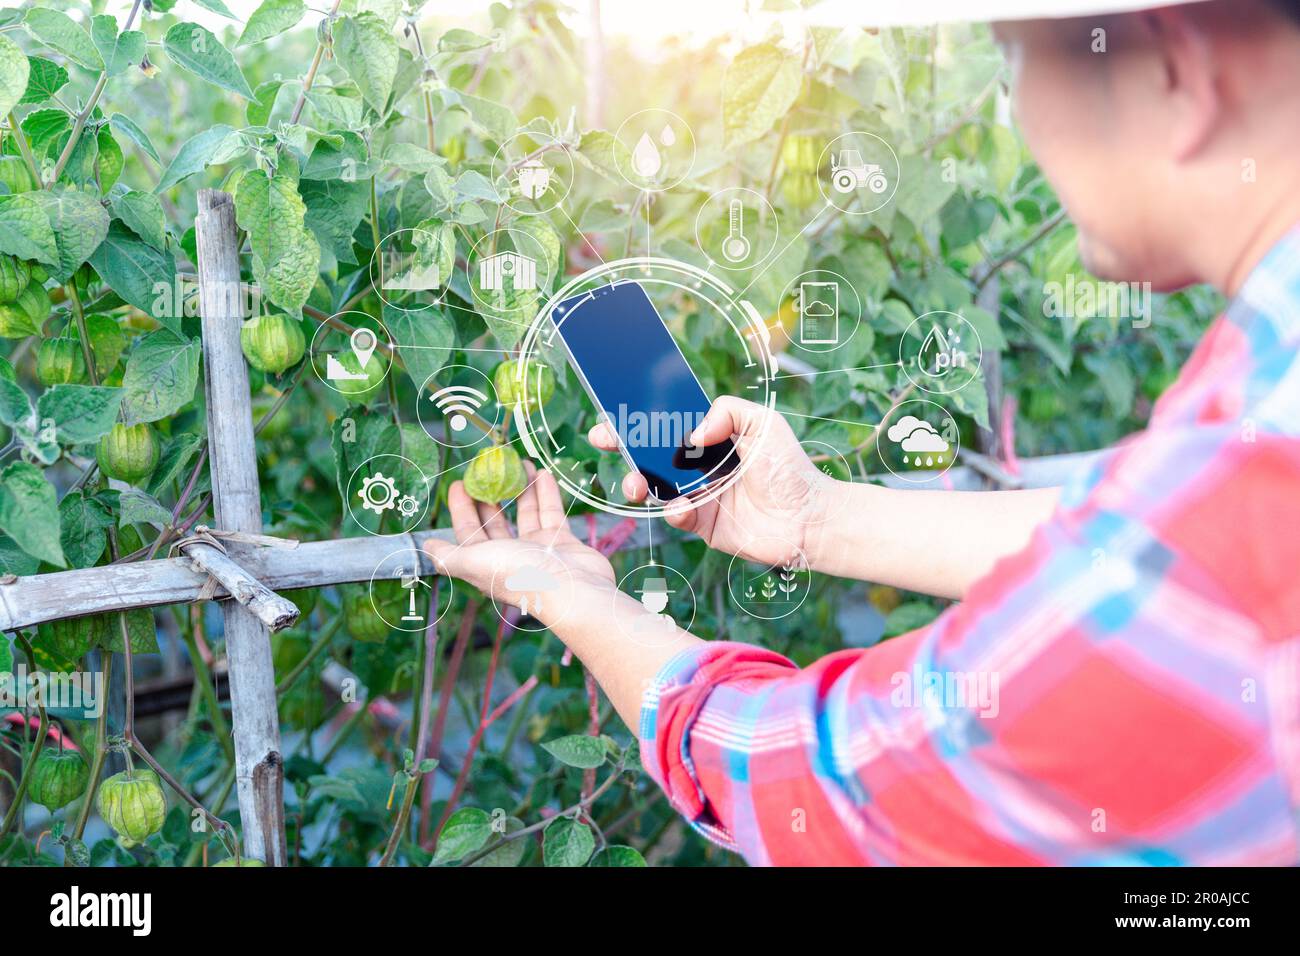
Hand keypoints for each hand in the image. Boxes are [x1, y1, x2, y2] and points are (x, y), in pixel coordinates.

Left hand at [423, 462, 614, 624]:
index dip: (461, 508)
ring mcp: (537, 549)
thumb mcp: (476, 563)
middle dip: (490, 494)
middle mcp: (509, 556)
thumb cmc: (521, 575)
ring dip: (521, 488)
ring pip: (525, 512)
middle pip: (495, 520)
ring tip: (519, 462)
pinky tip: (542, 473)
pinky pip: (551, 513)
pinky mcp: (561, 543)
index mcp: (486, 563)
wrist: (574, 591)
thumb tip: (424, 547)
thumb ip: (449, 556)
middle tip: (489, 468)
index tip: (459, 482)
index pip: (468, 531)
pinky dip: (546, 493)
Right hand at [588, 396, 838, 567]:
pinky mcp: (702, 524)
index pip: (668, 425)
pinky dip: (673, 510)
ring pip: (655, 487)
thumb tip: (692, 433)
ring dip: (637, 482)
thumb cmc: (790, 469)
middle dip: (623, 446)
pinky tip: (682, 505)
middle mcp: (700, 466)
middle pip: (651, 454)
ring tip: (635, 483)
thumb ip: (728, 412)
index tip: (618, 413)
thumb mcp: (764, 424)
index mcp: (712, 438)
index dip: (642, 419)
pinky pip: (675, 515)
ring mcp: (699, 495)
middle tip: (604, 440)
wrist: (809, 518)